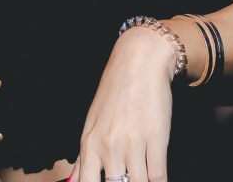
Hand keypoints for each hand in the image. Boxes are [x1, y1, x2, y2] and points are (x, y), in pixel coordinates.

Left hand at [69, 28, 174, 181]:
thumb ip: (84, 157)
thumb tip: (74, 180)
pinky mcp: (157, 138)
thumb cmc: (114, 94)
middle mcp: (109, 146)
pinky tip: (157, 178)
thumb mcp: (92, 124)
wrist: (138, 63)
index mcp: (89, 144)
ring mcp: (133, 143)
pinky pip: (158, 175)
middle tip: (128, 180)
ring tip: (143, 177)